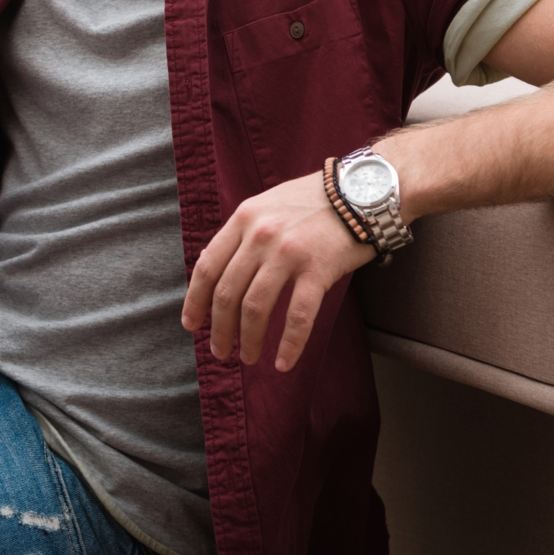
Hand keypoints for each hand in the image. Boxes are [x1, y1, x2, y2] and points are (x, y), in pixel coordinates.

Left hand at [180, 171, 375, 370]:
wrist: (362, 191)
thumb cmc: (313, 202)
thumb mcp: (266, 206)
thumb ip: (243, 234)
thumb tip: (218, 269)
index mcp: (243, 219)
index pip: (207, 267)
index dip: (195, 301)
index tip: (191, 325)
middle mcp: (260, 236)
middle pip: (227, 292)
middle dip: (219, 329)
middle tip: (219, 351)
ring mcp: (288, 253)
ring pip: (256, 307)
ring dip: (248, 339)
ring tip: (248, 358)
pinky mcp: (318, 269)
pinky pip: (298, 316)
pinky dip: (289, 345)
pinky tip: (283, 363)